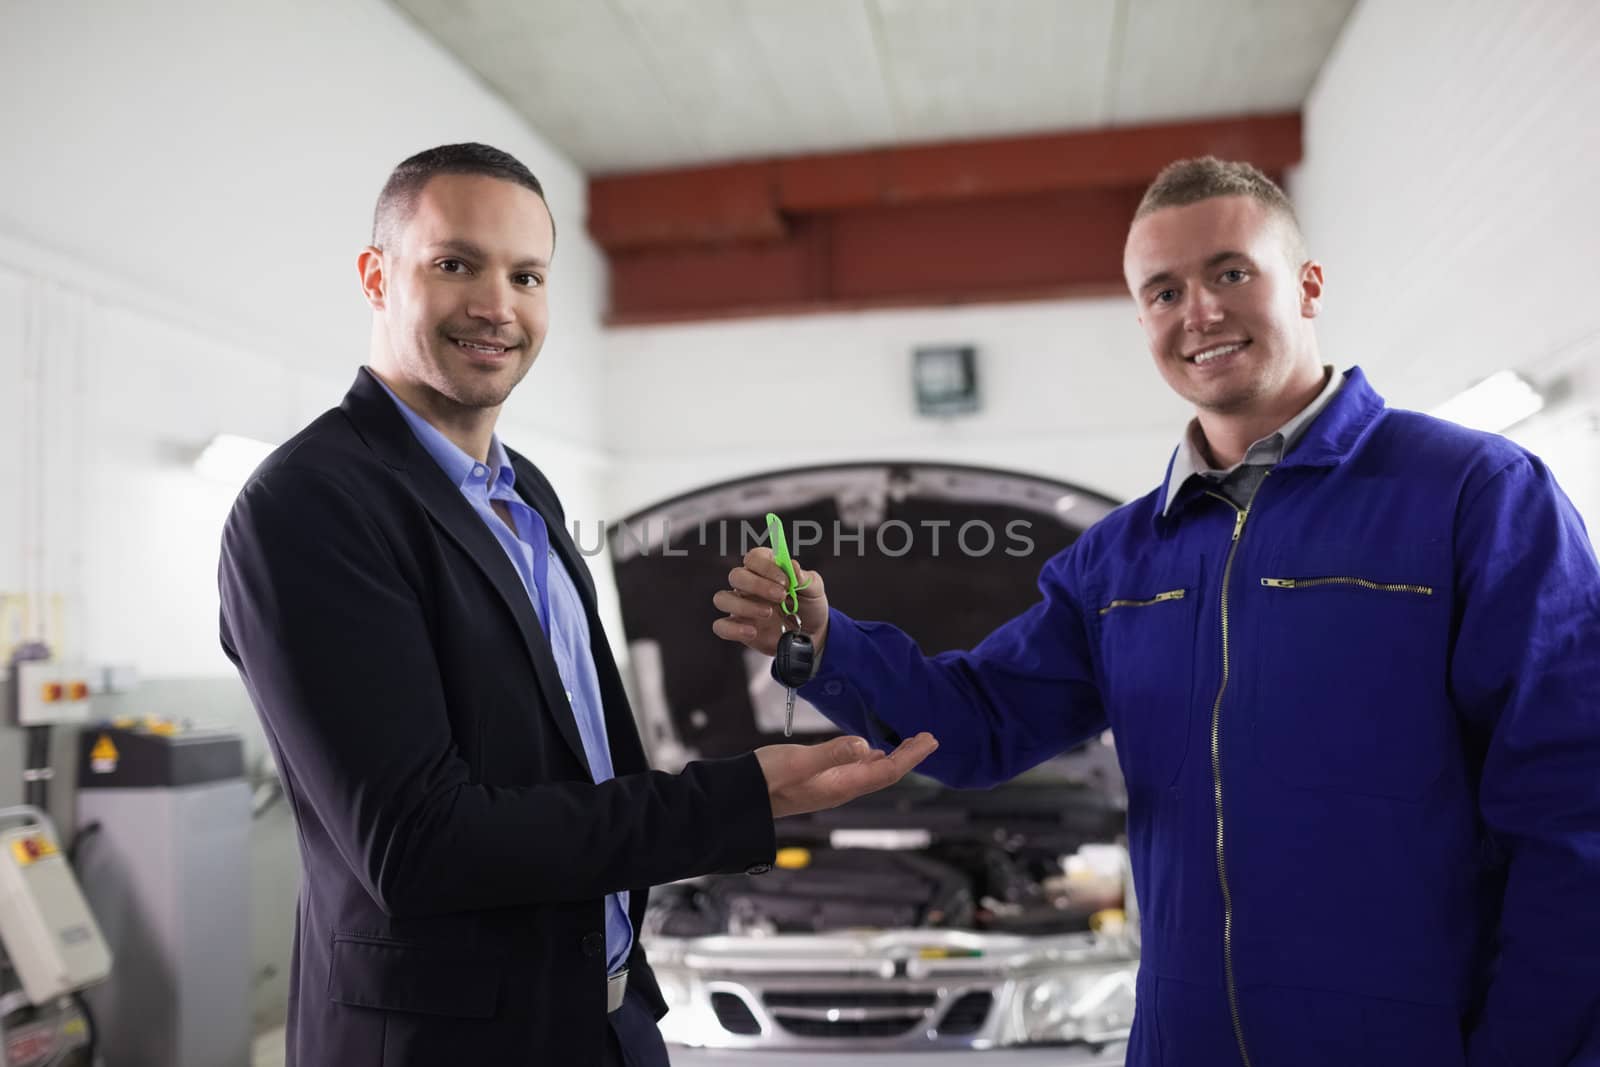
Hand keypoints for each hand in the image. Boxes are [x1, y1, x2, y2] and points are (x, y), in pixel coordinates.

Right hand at [712, 547, 830, 655]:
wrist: (812, 635)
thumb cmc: (809, 606)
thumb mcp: (814, 590)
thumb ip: (805, 578)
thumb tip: (792, 566)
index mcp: (766, 569)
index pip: (754, 557)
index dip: (766, 566)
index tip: (785, 580)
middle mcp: (749, 585)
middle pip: (736, 575)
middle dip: (756, 585)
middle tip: (780, 596)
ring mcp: (740, 607)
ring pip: (722, 599)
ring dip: (744, 606)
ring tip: (769, 613)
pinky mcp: (738, 628)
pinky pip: (721, 626)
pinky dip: (733, 629)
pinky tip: (753, 631)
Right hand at [756, 733, 938, 817]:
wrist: (739, 797)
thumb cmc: (765, 779)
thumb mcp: (798, 761)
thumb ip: (832, 754)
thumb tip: (867, 747)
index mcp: (841, 786)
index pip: (887, 772)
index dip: (911, 756)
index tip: (930, 740)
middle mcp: (841, 789)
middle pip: (885, 773)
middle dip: (908, 756)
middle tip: (928, 738)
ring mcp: (830, 786)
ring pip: (872, 773)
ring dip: (893, 757)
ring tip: (910, 744)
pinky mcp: (819, 781)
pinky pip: (856, 771)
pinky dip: (872, 759)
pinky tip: (873, 753)